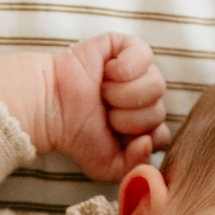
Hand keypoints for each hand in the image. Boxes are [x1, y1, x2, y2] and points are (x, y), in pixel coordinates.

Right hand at [46, 32, 170, 181]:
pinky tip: (107, 73)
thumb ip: (135, 165)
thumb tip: (148, 141)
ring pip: (155, 85)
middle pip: (158, 111)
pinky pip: (145, 54)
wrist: (52, 109)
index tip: (114, 136)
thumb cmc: (76, 136)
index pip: (162, 134)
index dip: (140, 136)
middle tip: (103, 113)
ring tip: (102, 94)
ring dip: (124, 94)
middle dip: (127, 118)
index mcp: (143, 126)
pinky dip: (126, 67)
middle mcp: (144, 99)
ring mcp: (139, 72)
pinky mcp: (127, 47)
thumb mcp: (106, 166)